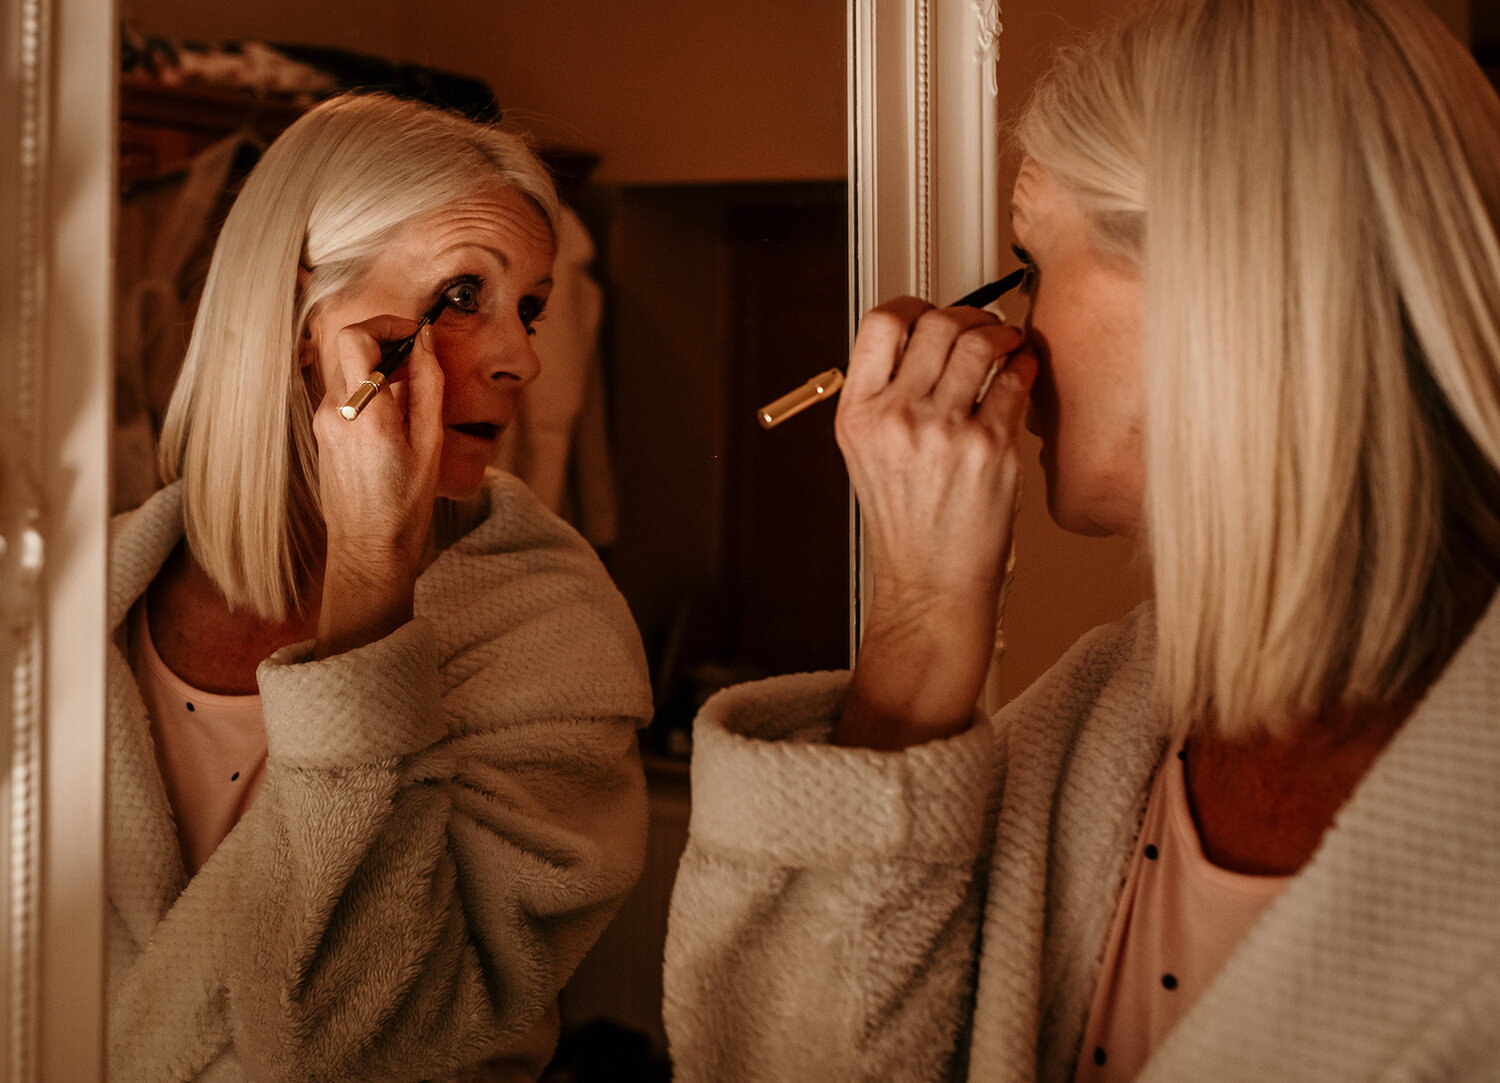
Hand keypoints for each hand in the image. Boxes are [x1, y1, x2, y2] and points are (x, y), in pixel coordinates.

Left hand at [310, 316, 444, 656]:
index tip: (416, 335)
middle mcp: (334, 412)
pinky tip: (398, 419)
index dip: (387, 323)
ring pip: (350, 372)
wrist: (367, 552)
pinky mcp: (324, 434)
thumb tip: (425, 341)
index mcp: (364, 412)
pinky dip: (373, 392)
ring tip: (415, 396)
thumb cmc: (403, 507)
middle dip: (388, 344)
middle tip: (421, 363)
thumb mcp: (430, 444)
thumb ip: (428, 385)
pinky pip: (347, 396)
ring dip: (382, 370)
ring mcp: (324, 423)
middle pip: (351, 350)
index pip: (356, 336)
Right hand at [834, 298, 1035, 748]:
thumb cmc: (906, 523)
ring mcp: (943, 431)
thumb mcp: (869, 453)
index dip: (914, 307)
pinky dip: (1025, 365)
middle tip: (981, 329)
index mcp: (858, 414)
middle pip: (937, 323)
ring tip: (1007, 346)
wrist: (931, 584)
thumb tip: (924, 337)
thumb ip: (886, 395)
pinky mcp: (990, 447)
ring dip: (1001, 334)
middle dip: (967, 316)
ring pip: (979, 342)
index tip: (932, 314)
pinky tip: (1024, 371)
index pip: (881, 323)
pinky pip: (1015, 380)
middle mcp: (895, 417)